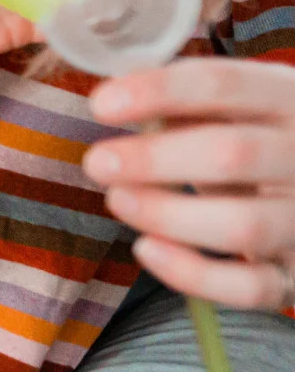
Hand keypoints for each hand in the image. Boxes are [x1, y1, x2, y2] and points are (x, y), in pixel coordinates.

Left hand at [84, 58, 294, 309]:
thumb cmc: (257, 138)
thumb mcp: (234, 106)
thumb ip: (181, 98)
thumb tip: (114, 93)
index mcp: (286, 98)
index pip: (223, 84)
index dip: (158, 92)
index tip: (100, 104)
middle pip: (233, 154)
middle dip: (154, 159)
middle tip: (96, 163)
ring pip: (244, 225)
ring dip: (167, 214)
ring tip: (117, 200)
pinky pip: (251, 287)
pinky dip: (193, 273)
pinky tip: (146, 249)